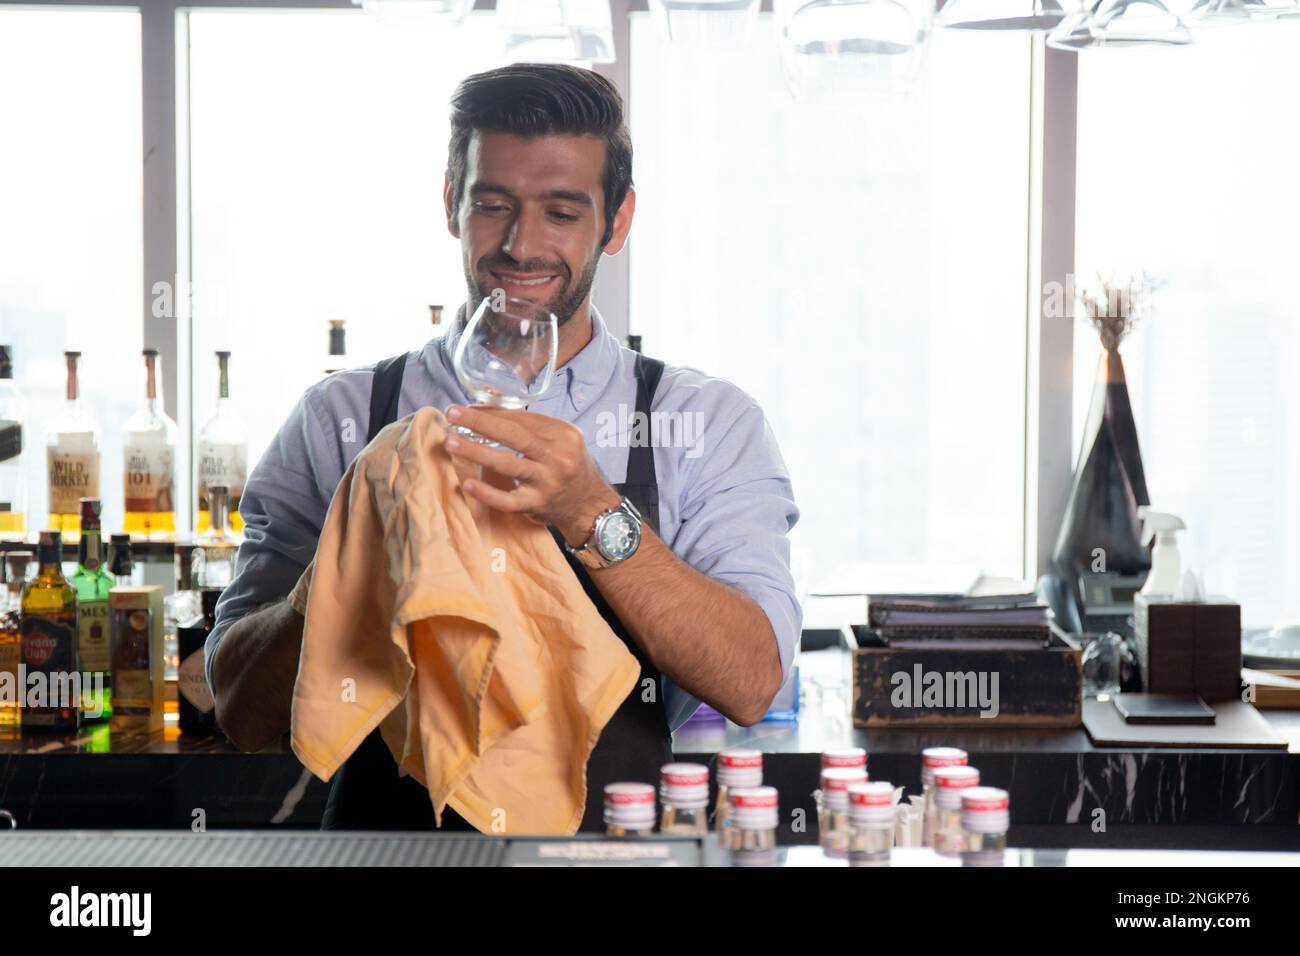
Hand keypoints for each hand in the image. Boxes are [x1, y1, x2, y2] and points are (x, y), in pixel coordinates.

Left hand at [443, 404, 620, 547]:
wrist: (589, 505)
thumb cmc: (570, 466)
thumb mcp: (563, 439)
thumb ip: (533, 425)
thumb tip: (489, 407)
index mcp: (563, 434)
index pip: (523, 418)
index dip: (492, 411)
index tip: (467, 408)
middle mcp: (557, 456)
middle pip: (514, 435)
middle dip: (481, 422)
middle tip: (452, 413)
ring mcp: (547, 482)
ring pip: (508, 464)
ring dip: (476, 451)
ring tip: (451, 442)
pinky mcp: (537, 504)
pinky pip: (508, 500)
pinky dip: (487, 493)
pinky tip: (467, 484)